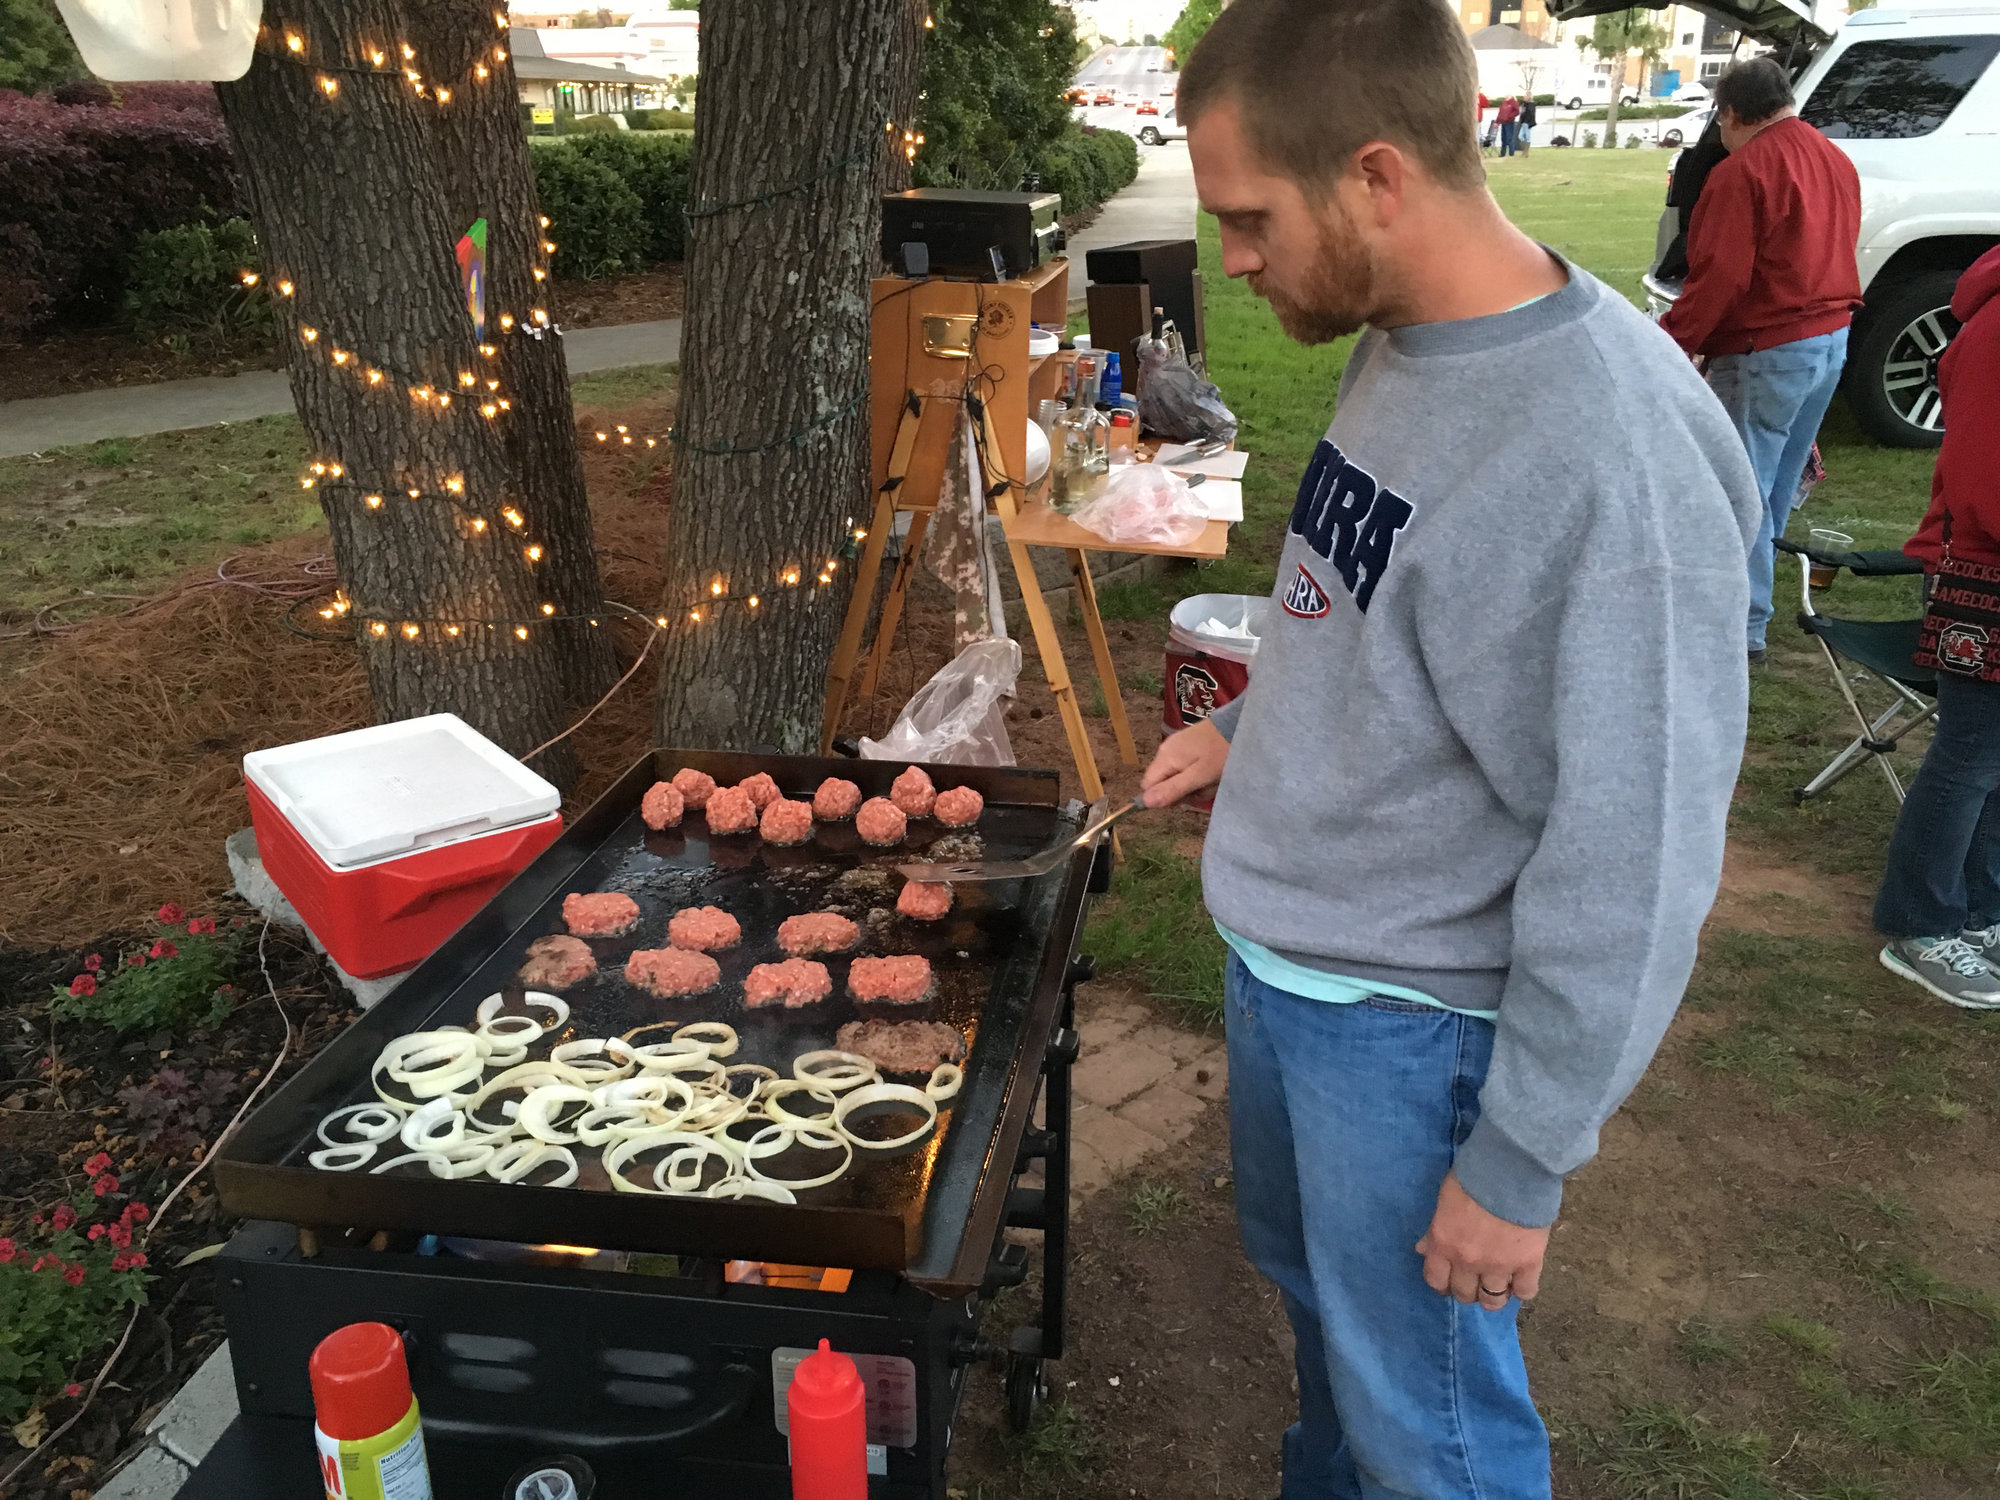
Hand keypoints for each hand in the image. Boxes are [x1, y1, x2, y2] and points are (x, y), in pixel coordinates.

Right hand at [1141, 719, 1228, 806]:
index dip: (1163, 796)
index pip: (1147, 786)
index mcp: (1165, 757)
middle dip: (1182, 791)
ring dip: (1193, 784)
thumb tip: (1145, 802)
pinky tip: (1212, 770)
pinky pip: (1185, 766)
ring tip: (1212, 779)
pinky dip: (1198, 773)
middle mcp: (1165, 750)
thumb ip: (1173, 789)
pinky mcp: (1188, 744)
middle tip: (1204, 787)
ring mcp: (1177, 746)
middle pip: (1162, 782)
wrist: (1241, 725)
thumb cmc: (1222, 752)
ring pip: (1175, 776)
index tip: (1186, 796)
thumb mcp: (1200, 776)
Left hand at [1415, 1172, 1550, 1310]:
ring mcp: (1499, 1266)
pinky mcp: (1528, 1264)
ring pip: (1493, 1300)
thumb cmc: (1473, 1177)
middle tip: (1475, 1280)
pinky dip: (1522, 1289)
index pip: (1436, 1280)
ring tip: (1498, 1285)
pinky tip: (1520, 1279)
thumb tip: (1423, 1249)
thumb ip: (1434, 1230)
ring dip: (1493, 1296)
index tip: (1449, 1280)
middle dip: (1467, 1290)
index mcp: (1444, 1245)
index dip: (1443, 1283)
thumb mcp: (1444, 1200)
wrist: (1511, 1169)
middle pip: (1464, 1294)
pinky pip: (1525, 1292)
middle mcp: (1468, 1262)